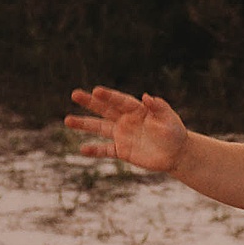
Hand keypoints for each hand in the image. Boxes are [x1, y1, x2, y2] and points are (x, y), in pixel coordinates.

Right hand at [66, 86, 188, 173]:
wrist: (176, 153)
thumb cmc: (175, 132)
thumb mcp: (169, 118)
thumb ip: (158, 106)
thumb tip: (146, 96)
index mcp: (137, 109)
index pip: (120, 101)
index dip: (109, 96)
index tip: (96, 91)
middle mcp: (126, 120)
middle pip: (105, 109)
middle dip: (90, 102)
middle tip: (74, 94)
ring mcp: (122, 135)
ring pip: (99, 128)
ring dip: (84, 124)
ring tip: (67, 120)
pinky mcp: (122, 150)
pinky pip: (105, 150)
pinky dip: (94, 150)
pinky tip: (82, 149)